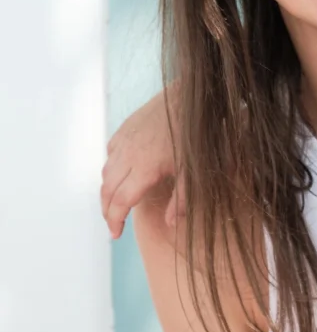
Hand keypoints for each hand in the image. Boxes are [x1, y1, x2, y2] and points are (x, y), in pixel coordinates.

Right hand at [100, 88, 180, 237]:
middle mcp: (127, 156)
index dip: (114, 221)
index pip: (120, 202)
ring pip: (105, 173)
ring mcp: (124, 141)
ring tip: (114, 203)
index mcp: (143, 169)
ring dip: (106, 191)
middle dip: (106, 210)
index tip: (115, 234)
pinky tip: (120, 174)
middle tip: (113, 223)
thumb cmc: (195, 134)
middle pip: (107, 191)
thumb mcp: (194, 170)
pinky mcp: (124, 129)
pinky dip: (110, 169)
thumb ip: (182, 199)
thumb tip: (171, 224)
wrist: (189, 97)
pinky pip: (110, 154)